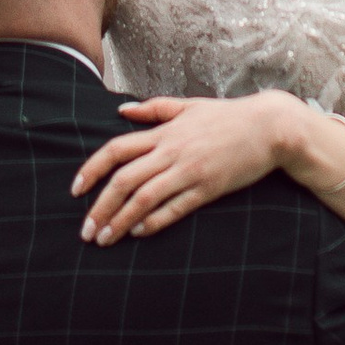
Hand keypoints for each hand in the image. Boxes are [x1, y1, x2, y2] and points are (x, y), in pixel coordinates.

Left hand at [74, 92, 303, 243]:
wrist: (270, 127)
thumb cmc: (228, 116)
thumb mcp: (189, 105)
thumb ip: (154, 109)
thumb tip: (121, 110)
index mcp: (164, 132)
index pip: (116, 150)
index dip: (91, 170)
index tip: (75, 190)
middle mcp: (172, 151)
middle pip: (124, 180)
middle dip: (100, 207)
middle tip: (85, 231)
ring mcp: (190, 171)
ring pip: (145, 198)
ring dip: (121, 221)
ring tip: (104, 239)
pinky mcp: (209, 188)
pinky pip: (176, 208)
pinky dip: (154, 222)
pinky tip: (138, 233)